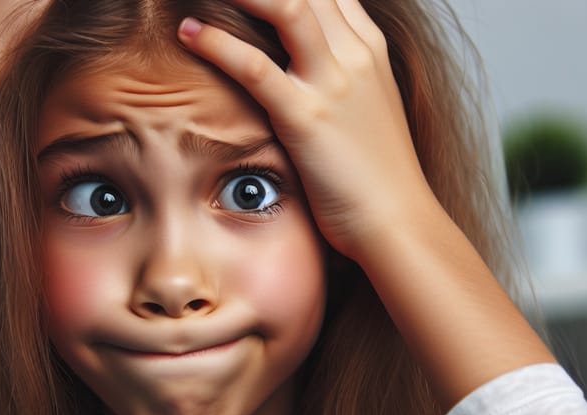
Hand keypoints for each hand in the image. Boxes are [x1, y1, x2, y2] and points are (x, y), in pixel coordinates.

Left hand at [177, 0, 439, 262]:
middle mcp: (353, 56)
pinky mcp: (307, 119)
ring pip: (288, 6)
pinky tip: (189, 33)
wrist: (397, 221)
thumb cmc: (378, 177)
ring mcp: (333, 85)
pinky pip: (256, 68)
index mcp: (368, 50)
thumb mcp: (367, 113)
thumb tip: (307, 76)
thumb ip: (342, 81)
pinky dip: (218, 45)